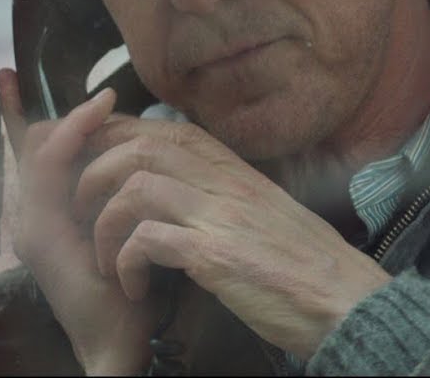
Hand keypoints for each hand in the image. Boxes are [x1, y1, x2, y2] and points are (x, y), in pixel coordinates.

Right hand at [0, 69, 155, 375]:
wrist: (117, 335)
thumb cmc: (128, 282)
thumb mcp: (119, 223)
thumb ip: (108, 188)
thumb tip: (122, 144)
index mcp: (47, 211)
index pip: (31, 150)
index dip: (20, 113)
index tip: (14, 78)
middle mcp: (30, 212)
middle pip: (32, 143)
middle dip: (53, 115)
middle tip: (82, 95)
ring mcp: (31, 221)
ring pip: (39, 150)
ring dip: (71, 120)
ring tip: (101, 100)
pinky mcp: (41, 230)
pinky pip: (50, 170)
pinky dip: (71, 138)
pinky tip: (94, 115)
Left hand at [71, 117, 393, 359]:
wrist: (346, 300)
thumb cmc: (305, 263)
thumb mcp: (265, 210)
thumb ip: (226, 191)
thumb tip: (187, 184)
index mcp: (235, 169)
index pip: (164, 129)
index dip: (117, 137)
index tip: (94, 162)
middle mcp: (226, 181)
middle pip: (140, 146)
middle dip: (95, 173)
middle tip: (83, 211)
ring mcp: (220, 215)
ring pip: (134, 187)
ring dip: (103, 224)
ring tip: (104, 258)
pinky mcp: (215, 255)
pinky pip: (146, 240)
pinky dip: (126, 262)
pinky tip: (134, 286)